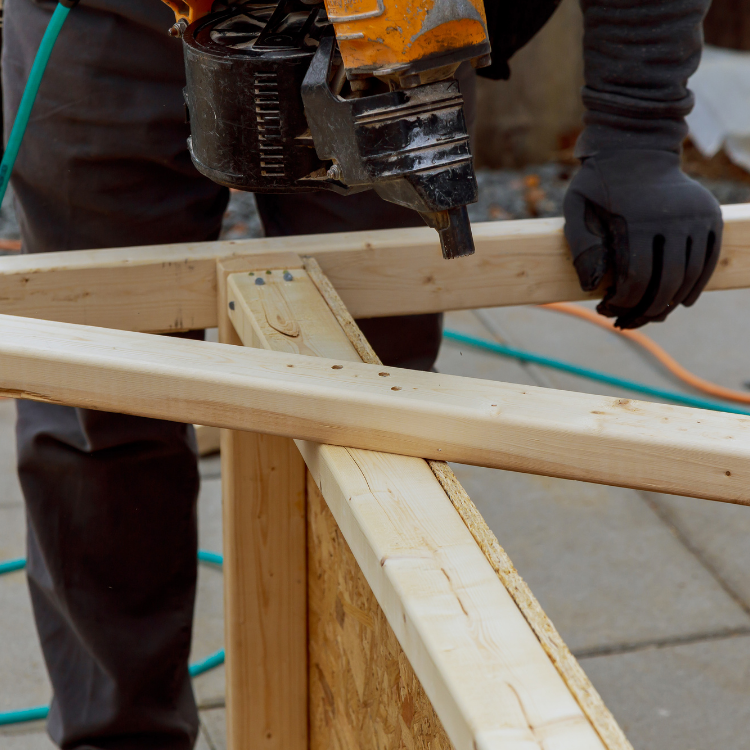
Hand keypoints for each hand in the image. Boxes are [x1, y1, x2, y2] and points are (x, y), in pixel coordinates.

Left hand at [563, 149, 722, 328]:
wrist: (637, 147)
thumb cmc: (598, 183)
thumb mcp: (576, 207)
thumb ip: (581, 245)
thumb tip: (591, 285)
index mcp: (637, 219)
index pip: (636, 279)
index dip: (621, 303)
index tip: (606, 309)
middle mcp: (673, 219)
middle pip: (666, 283)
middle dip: (645, 311)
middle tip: (626, 322)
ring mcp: (696, 217)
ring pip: (689, 276)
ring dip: (670, 304)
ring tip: (649, 315)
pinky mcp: (711, 216)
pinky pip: (708, 261)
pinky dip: (695, 285)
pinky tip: (680, 302)